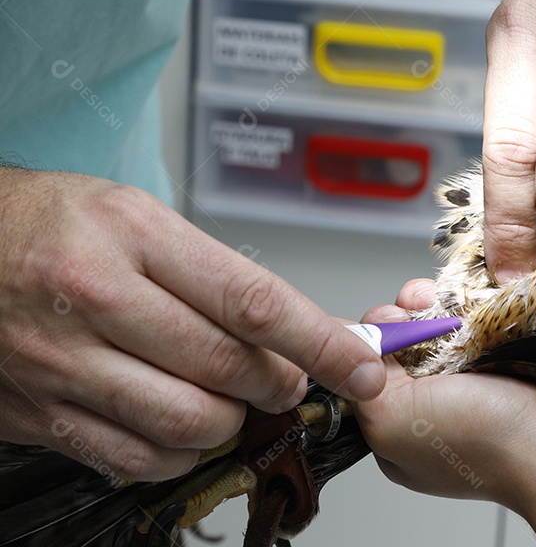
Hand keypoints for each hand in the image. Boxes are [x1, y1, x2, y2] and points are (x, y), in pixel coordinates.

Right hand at [0, 168, 384, 480]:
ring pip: (188, 422)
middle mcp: (96, 297)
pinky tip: (178, 423)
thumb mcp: (137, 216)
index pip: (253, 301)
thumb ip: (215, 275)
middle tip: (286, 378)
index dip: (320, 343)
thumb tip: (299, 330)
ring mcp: (60, 361)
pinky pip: (134, 458)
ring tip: (229, 397)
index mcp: (133, 235)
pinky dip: (178, 451)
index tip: (360, 365)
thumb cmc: (52, 225)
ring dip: (232, 421)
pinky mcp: (37, 412)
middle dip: (279, 383)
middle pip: (227, 367)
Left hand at [353, 280, 535, 545]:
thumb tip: (354, 349)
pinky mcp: (511, 355)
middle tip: (419, 311)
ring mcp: (476, 378)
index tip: (385, 325)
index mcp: (401, 429)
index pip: (368, 369)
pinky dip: (479, 301)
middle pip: (403, 338)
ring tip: (451, 302)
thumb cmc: (488, 446)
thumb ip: (360, 382)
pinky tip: (480, 298)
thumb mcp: (392, 422)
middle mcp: (437, 403)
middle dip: (406, 315)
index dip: (368, 339)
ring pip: (442, 320)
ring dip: (441, 303)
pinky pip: (483, 314)